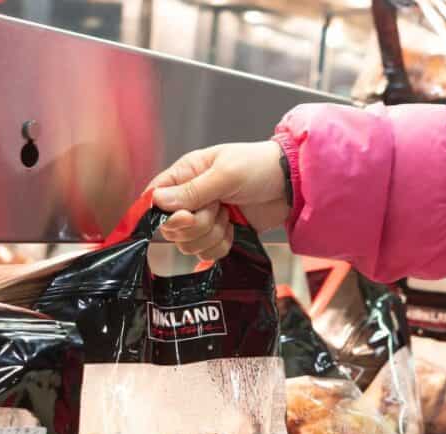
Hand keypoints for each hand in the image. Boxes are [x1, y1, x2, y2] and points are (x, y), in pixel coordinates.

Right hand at [149, 141, 289, 260]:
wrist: (291, 184)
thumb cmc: (259, 167)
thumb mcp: (226, 174)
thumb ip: (193, 191)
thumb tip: (159, 201)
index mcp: (185, 175)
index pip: (155, 199)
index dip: (163, 215)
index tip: (184, 217)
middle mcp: (190, 199)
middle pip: (172, 229)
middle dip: (198, 225)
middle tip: (219, 209)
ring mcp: (204, 219)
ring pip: (189, 245)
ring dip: (212, 235)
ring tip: (230, 217)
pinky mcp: (220, 235)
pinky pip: (207, 254)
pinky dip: (222, 246)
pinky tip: (235, 230)